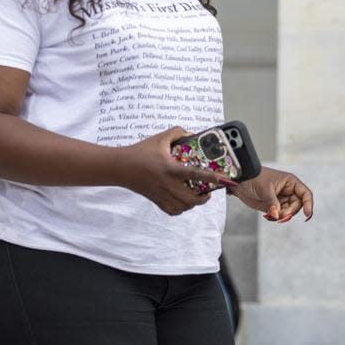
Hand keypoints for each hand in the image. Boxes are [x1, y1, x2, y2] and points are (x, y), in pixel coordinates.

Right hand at [117, 126, 231, 215]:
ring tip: (197, 196)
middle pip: (192, 199)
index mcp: (170, 168)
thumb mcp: (160, 138)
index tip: (224, 180)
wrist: (121, 167)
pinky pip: (172, 211)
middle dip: (204, 197)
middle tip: (208, 191)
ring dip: (193, 204)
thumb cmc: (140, 151)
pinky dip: (181, 209)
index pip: (196, 174)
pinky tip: (183, 201)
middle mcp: (167, 184)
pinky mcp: (156, 200)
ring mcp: (161, 194)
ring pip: (183, 207)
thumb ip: (177, 133)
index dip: (212, 178)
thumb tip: (191, 134)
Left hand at [231, 166, 313, 221]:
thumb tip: (277, 215)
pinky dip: (275, 217)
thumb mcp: (265, 189)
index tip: (307, 215)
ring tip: (271, 214)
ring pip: (289, 212)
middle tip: (278, 215)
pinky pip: (280, 215)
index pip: (305, 194)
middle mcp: (288, 191)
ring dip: (282, 216)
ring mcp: (282, 199)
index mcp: (290, 182)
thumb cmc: (254, 178)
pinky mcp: (274, 206)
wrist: (241, 181)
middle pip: (298, 206)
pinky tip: (268, 215)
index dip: (309, 204)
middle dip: (289, 212)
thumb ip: (272, 203)